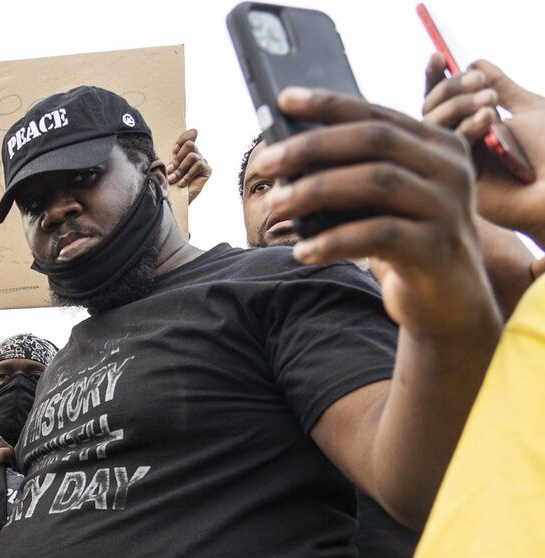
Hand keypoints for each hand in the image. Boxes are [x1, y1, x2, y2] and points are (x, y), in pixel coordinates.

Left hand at [166, 129, 211, 202]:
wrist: (174, 201)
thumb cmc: (168, 184)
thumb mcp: (166, 169)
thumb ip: (169, 158)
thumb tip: (171, 150)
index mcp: (185, 152)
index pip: (189, 137)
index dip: (182, 140)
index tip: (174, 151)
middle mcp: (195, 155)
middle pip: (190, 144)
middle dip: (178, 158)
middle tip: (170, 170)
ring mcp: (202, 162)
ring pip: (192, 156)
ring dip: (180, 169)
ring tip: (173, 179)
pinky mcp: (207, 170)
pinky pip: (198, 165)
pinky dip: (188, 175)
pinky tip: (182, 183)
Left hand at [253, 87, 496, 338]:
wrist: (450, 299)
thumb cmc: (404, 241)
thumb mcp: (385, 200)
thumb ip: (356, 172)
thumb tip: (288, 153)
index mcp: (436, 144)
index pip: (376, 113)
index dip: (328, 104)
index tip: (283, 99)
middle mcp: (449, 168)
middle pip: (375, 140)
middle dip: (313, 147)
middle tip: (266, 163)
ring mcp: (447, 206)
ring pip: (377, 181)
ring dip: (317, 191)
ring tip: (276, 205)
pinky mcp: (437, 247)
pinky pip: (379, 235)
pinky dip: (335, 241)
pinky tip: (303, 252)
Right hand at [423, 56, 544, 244]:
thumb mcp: (528, 107)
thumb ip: (502, 85)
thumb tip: (475, 63)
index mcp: (476, 125)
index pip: (443, 99)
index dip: (437, 78)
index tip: (438, 56)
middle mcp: (460, 142)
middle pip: (431, 108)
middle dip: (450, 88)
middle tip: (478, 81)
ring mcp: (454, 160)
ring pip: (432, 125)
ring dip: (457, 104)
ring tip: (492, 101)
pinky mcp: (454, 176)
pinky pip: (445, 145)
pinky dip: (465, 126)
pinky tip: (490, 119)